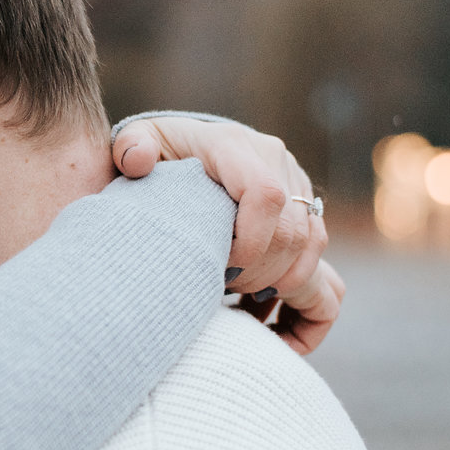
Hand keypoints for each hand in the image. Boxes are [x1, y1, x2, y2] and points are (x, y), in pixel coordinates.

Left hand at [111, 112, 341, 353]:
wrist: (185, 149)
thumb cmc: (155, 155)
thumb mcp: (135, 145)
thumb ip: (131, 149)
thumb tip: (137, 161)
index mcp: (233, 146)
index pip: (265, 195)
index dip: (251, 243)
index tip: (220, 271)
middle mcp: (274, 160)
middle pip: (290, 230)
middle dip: (257, 273)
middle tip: (219, 290)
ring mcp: (295, 182)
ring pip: (311, 244)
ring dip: (278, 282)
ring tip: (237, 297)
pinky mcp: (304, 205)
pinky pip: (318, 250)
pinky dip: (297, 284)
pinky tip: (262, 304)